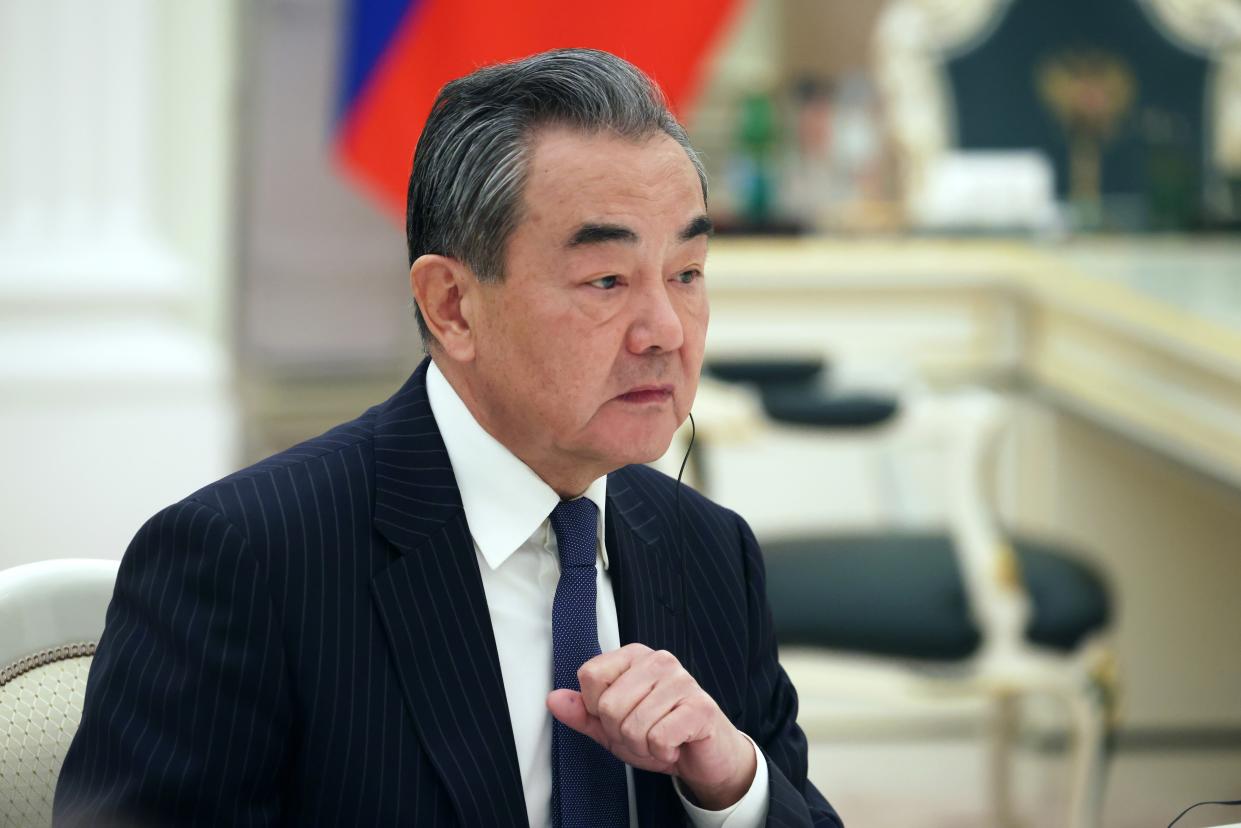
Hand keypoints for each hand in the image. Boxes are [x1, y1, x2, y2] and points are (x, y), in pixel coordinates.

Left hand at [546, 643, 756, 810]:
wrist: (703, 756)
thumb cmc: (660, 734)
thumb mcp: (612, 727)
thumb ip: (583, 713)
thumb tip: (553, 699)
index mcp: (633, 657)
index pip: (589, 675)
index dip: (596, 708)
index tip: (618, 715)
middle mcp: (657, 660)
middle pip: (609, 705)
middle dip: (621, 733)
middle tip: (644, 733)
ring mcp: (681, 680)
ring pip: (632, 726)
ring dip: (643, 746)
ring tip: (660, 739)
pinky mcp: (699, 706)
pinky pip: (658, 738)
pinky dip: (662, 753)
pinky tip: (675, 745)